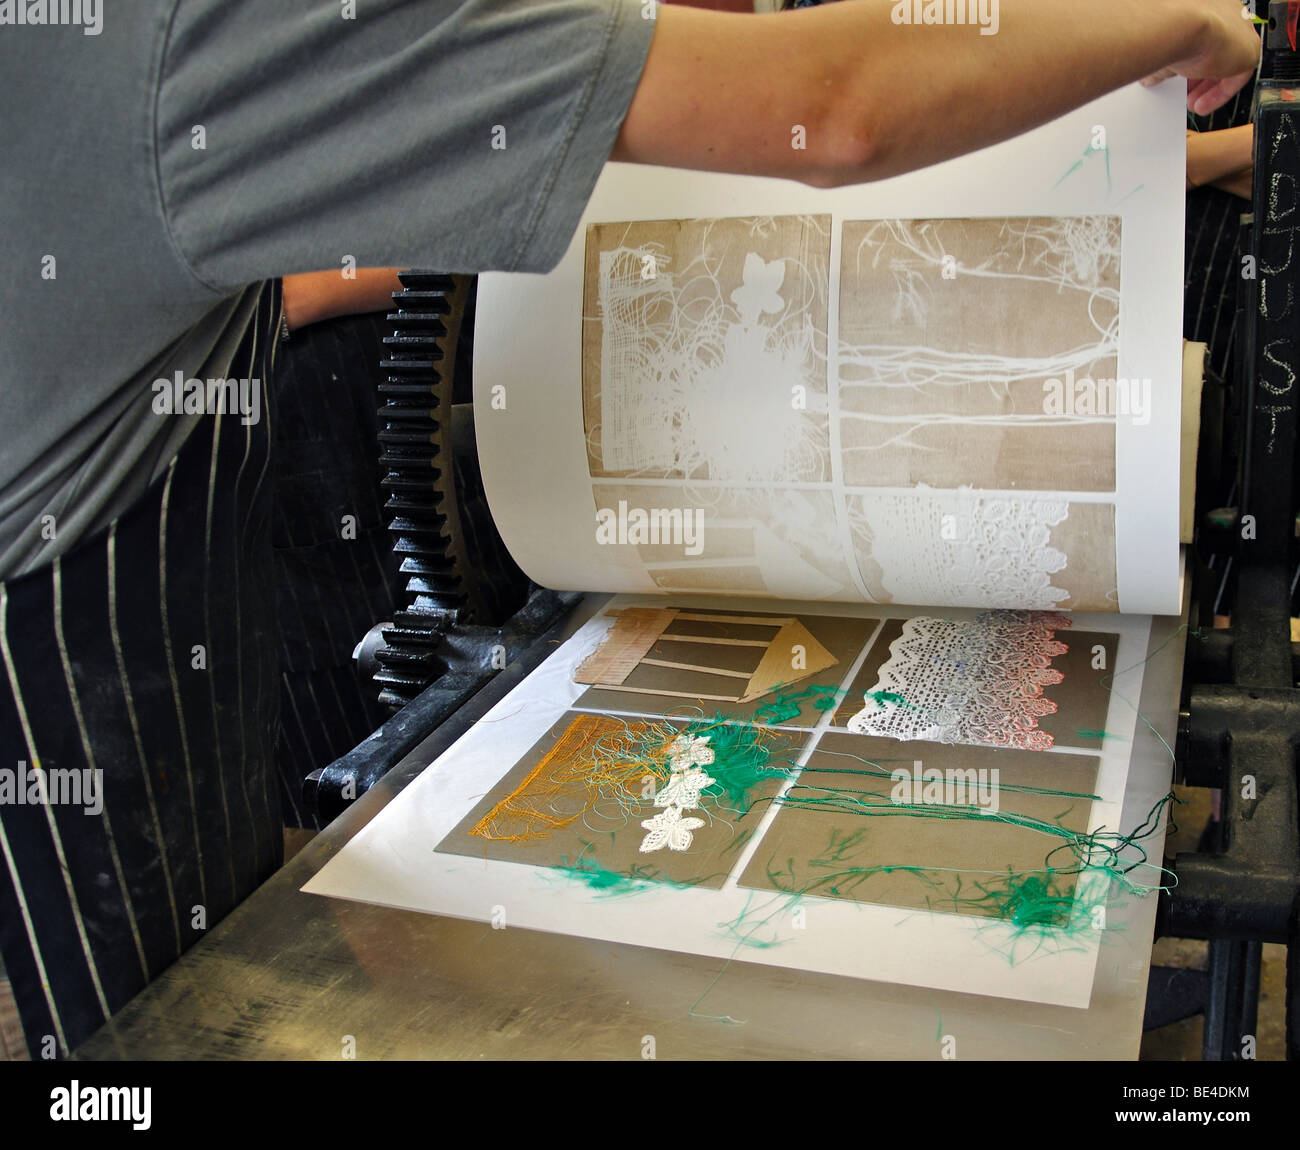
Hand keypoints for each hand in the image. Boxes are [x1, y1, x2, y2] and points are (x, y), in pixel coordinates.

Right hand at [1141, 0, 1259, 113]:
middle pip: (1219, 51)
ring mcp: (1241, 28)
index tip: (1180, 79)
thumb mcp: (1163, 47)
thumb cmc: (1166, 26)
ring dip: (1209, 87)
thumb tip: (1152, 76)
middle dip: (1201, 78)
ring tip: (1192, 103)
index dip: (1192, 62)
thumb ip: (1165, 61)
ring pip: (1229, 63)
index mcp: (1208, 5)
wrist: (1178, 24)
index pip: (1206, 37)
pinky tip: (1203, 104)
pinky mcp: (1249, 49)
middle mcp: (1227, 12)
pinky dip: (1219, 94)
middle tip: (1186, 94)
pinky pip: (1237, 77)